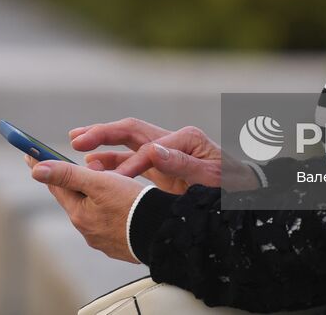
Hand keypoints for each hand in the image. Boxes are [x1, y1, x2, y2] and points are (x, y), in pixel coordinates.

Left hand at [24, 153, 146, 263]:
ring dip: (89, 195)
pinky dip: (107, 209)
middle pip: (73, 198)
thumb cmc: (133, 205)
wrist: (163, 234)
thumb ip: (68, 175)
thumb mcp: (99, 183)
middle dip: (67, 181)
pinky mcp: (119, 243)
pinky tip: (115, 205)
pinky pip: (107, 221)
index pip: (56, 185)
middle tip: (59, 165)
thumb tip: (36, 170)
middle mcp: (87, 230)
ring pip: (91, 209)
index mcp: (79, 214)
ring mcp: (103, 239)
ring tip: (94, 182)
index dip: (44, 166)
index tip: (30, 153)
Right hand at [69, 118, 260, 193]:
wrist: (248, 195)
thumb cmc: (233, 187)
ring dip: (103, 144)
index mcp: (185, 138)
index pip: (147, 148)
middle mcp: (173, 140)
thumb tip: (153, 151)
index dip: (128, 164)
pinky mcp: (164, 166)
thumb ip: (183, 165)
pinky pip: (133, 159)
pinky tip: (95, 165)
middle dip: (103, 134)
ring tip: (77, 145)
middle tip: (77, 139)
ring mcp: (167, 151)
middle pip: (131, 131)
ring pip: (128, 143)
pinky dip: (113, 161)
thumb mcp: (212, 177)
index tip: (112, 181)